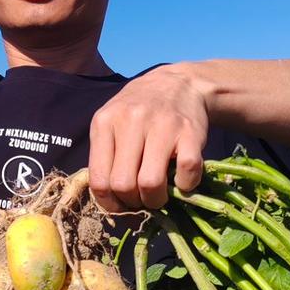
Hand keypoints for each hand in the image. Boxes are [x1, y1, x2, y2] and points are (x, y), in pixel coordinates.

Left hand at [88, 63, 210, 210]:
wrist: (179, 83)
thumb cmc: (140, 110)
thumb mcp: (112, 122)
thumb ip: (105, 155)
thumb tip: (110, 201)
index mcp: (105, 122)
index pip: (99, 180)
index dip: (110, 203)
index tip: (121, 205)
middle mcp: (131, 120)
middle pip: (123, 185)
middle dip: (133, 203)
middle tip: (141, 199)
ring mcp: (162, 126)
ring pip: (151, 184)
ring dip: (156, 200)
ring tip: (159, 195)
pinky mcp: (191, 132)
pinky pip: (186, 173)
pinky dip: (186, 186)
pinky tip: (182, 179)